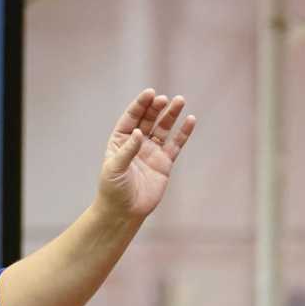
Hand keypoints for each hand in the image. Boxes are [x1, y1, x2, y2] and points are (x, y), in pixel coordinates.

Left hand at [96, 89, 195, 223]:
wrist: (124, 212)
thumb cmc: (113, 190)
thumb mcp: (115, 168)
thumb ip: (127, 150)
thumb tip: (138, 133)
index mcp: (120, 140)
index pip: (132, 117)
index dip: (141, 105)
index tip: (150, 93)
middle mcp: (137, 143)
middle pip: (149, 119)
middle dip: (157, 108)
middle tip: (165, 99)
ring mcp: (152, 151)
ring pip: (163, 128)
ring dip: (171, 115)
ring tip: (180, 101)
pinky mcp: (164, 163)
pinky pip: (175, 144)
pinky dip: (183, 133)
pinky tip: (190, 120)